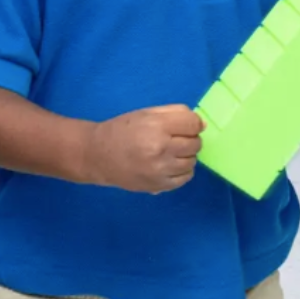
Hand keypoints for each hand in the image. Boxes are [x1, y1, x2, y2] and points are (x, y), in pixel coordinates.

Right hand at [85, 105, 203, 193]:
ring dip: (186, 155)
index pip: (194, 124)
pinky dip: (182, 171)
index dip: (192, 123)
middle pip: (195, 143)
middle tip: (174, 139)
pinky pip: (185, 178)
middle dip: (190, 139)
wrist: (97, 156)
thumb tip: (201, 125)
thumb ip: (177, 113)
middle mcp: (161, 150)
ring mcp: (160, 170)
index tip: (183, 125)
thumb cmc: (123, 130)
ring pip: (192, 161)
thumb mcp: (148, 113)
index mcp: (158, 127)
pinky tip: (170, 165)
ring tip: (171, 152)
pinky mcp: (157, 186)